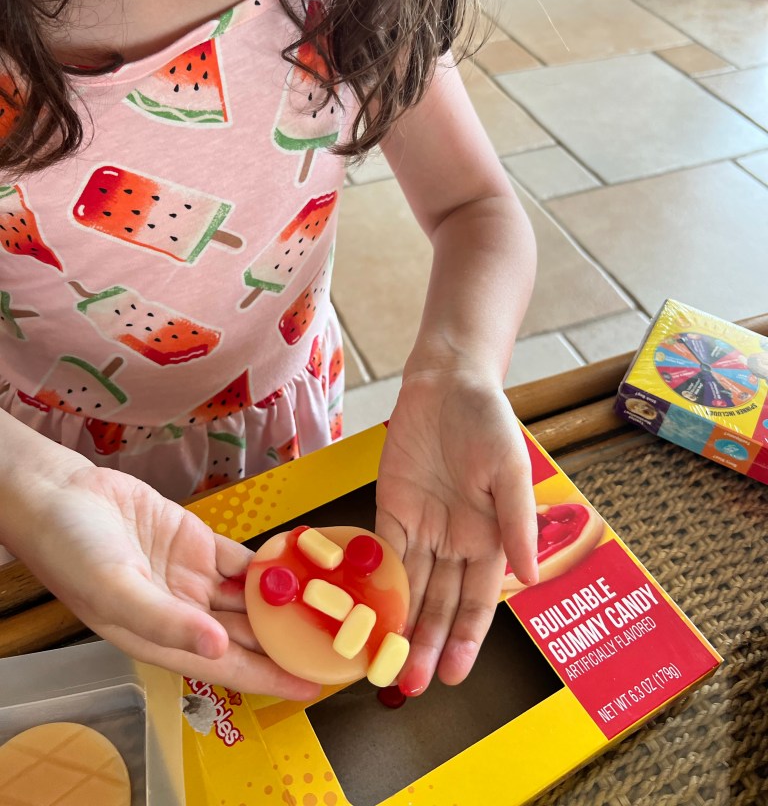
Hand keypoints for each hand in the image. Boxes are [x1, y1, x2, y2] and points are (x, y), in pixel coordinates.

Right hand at [12, 455, 319, 698]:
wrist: (60, 495)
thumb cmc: (72, 551)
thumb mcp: (115, 590)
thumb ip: (165, 620)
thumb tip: (217, 647)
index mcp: (161, 637)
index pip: (226, 666)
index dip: (269, 677)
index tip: (311, 683)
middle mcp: (183, 612)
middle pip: (246, 634)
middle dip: (287, 640)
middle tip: (336, 639)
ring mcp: (192, 576)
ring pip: (249, 597)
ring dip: (284, 601)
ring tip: (328, 603)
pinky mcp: (198, 542)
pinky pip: (241, 559)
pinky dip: (268, 563)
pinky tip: (299, 564)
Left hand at [374, 369, 537, 694]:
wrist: (448, 382)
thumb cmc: (488, 421)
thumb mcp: (511, 469)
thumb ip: (517, 522)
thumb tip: (531, 577)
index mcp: (490, 538)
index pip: (477, 601)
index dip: (465, 638)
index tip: (454, 673)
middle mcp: (455, 542)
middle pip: (438, 603)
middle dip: (425, 645)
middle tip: (410, 684)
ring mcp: (421, 528)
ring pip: (409, 588)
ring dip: (398, 626)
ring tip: (384, 665)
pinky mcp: (391, 509)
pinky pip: (381, 553)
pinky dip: (373, 584)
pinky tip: (364, 614)